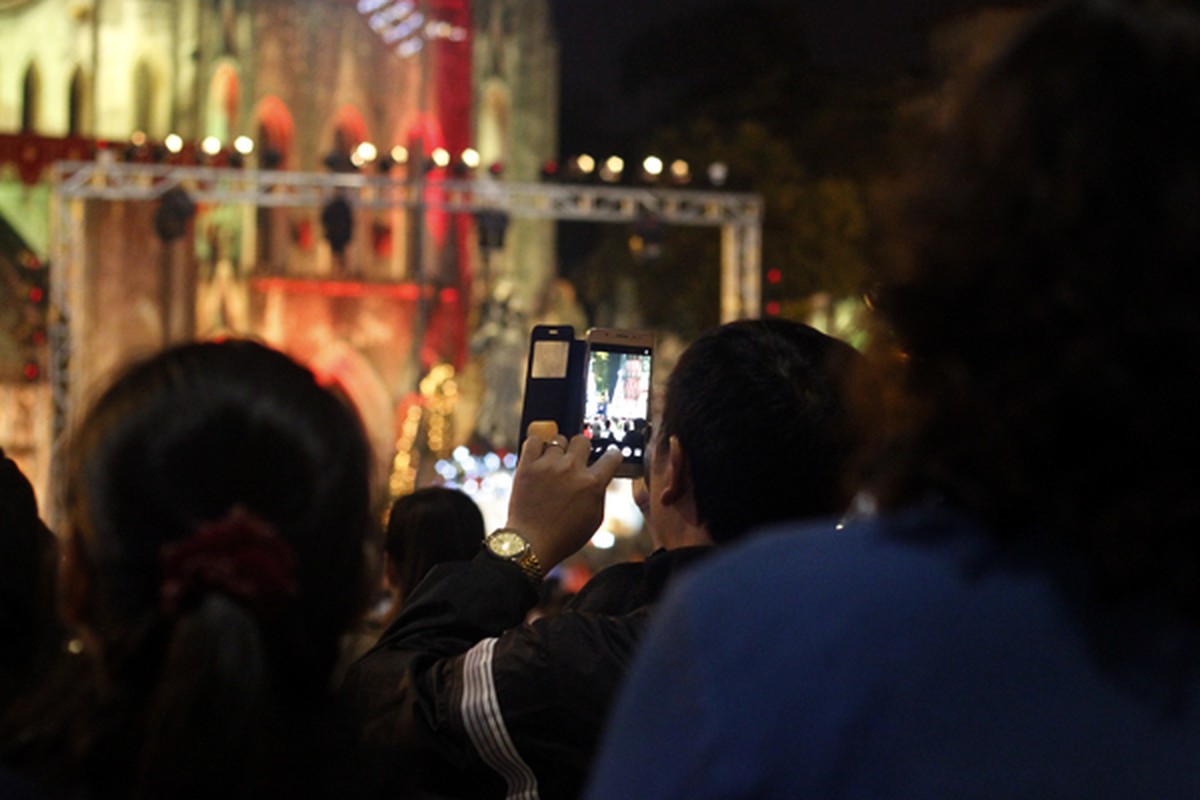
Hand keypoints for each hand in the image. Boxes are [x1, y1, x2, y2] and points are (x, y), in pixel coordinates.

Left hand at [506, 426, 622, 569]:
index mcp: (592, 483)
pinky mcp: (527, 466)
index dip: (612, 456)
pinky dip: (537, 445)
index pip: (612, 456)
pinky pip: (534, 440)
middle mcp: (572, 470)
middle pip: (582, 440)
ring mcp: (548, 466)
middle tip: (576, 460)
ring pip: (559, 440)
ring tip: (554, 464)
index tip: (608, 456)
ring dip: (559, 450)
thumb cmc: (564, 536)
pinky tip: (539, 456)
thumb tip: (600, 474)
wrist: (532, 543)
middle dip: (582, 449)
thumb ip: (599, 492)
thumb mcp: (594, 518)